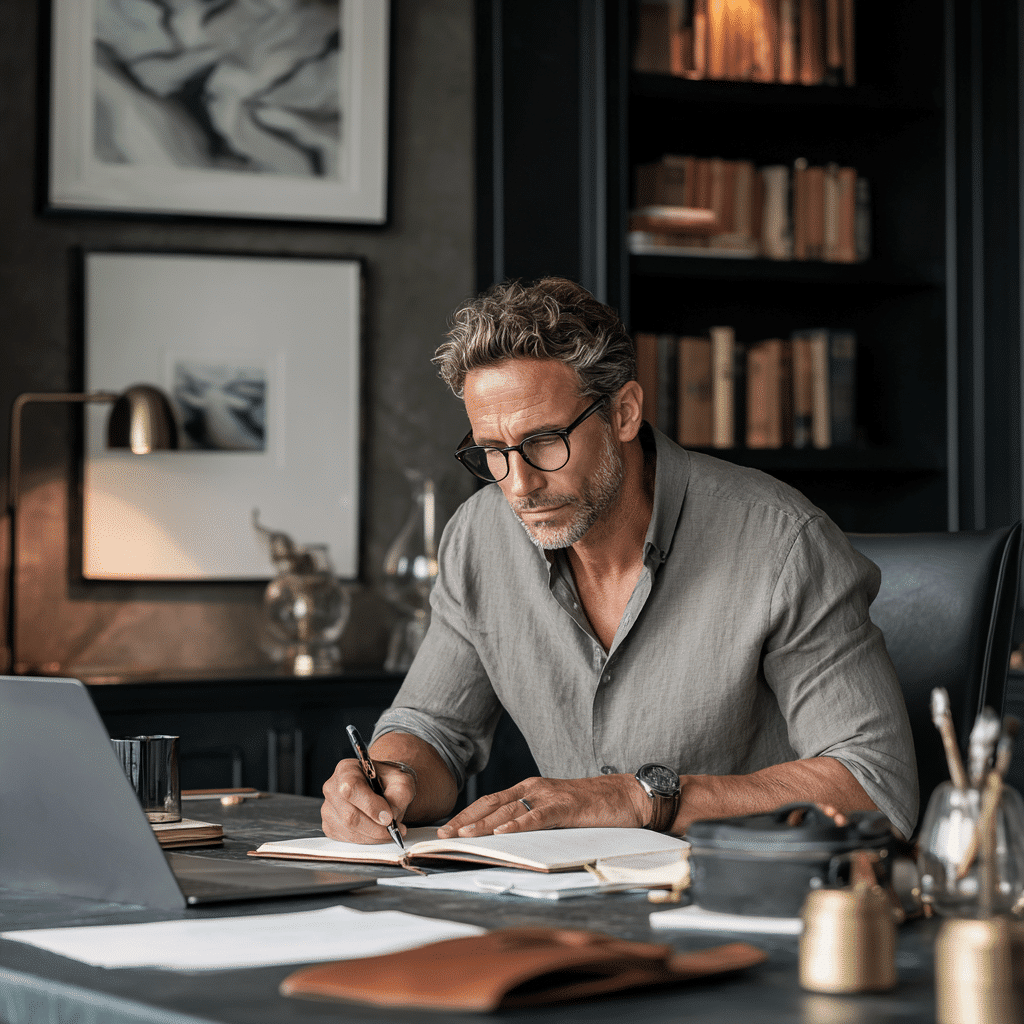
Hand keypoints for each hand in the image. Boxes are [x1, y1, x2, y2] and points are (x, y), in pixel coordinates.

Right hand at [321, 758, 416, 842]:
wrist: (383, 787)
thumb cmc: (389, 781)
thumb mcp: (401, 781)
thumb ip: (399, 795)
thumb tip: (389, 817)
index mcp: (347, 770)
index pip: (351, 788)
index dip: (370, 806)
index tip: (388, 817)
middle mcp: (332, 788)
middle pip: (349, 815)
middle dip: (376, 827)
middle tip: (394, 828)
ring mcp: (328, 808)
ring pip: (349, 830)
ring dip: (374, 835)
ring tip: (390, 830)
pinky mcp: (330, 826)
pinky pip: (348, 839)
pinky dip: (367, 839)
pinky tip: (377, 831)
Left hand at [436, 775, 649, 838]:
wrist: (626, 797)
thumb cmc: (591, 808)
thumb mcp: (556, 812)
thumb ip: (533, 819)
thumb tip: (506, 838)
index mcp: (530, 789)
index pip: (490, 801)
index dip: (466, 814)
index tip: (445, 829)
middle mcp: (534, 788)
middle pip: (491, 804)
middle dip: (465, 820)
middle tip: (442, 836)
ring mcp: (549, 796)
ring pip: (508, 810)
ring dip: (483, 824)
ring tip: (462, 836)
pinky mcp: (565, 807)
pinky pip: (536, 817)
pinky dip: (517, 824)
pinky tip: (501, 833)